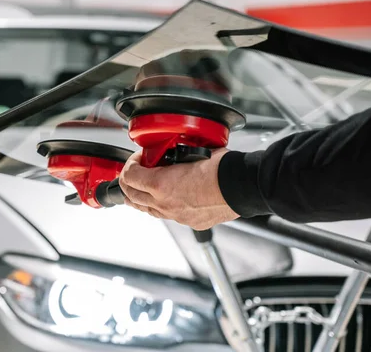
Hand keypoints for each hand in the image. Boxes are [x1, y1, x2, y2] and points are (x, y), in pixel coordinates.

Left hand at [118, 148, 239, 229]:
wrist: (242, 187)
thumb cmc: (222, 168)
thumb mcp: (190, 150)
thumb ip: (174, 152)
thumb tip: (170, 149)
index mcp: (161, 184)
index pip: (129, 176)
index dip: (130, 165)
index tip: (138, 159)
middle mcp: (164, 203)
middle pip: (131, 197)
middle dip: (128, 183)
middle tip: (134, 172)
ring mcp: (176, 215)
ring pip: (146, 210)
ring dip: (140, 197)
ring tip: (142, 188)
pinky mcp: (188, 222)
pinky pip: (166, 215)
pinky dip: (160, 206)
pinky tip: (165, 198)